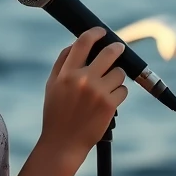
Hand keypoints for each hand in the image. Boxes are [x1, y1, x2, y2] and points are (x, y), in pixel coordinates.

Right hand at [40, 28, 127, 162]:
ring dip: (116, 77)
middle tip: (118, 48)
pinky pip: (123, 90)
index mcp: (67, 73)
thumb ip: (62, 63)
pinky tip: (108, 102)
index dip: (95, 33)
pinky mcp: (110, 105)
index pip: (83, 43)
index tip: (101, 32)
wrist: (63, 143)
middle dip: (117, 48)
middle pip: (109, 53)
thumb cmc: (56, 114)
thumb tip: (75, 43)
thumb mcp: (51, 86)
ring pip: (119, 73)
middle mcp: (83, 80)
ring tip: (106, 88)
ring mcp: (98, 92)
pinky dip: (118, 94)